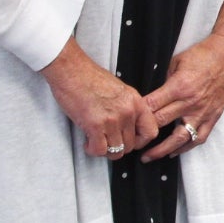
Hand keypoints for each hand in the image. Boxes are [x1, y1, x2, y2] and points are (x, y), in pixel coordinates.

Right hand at [40, 38, 158, 158]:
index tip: (130, 141)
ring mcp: (113, 119)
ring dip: (105, 150)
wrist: (72, 71)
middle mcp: (128, 111)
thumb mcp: (120, 91)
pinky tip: (88, 141)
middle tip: (107, 140)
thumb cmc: (91, 79)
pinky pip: (99, 150)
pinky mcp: (95, 125)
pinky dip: (92, 150)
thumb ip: (127, 108)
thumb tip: (128, 127)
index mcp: (136, 102)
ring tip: (97, 141)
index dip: (140, 141)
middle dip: (118, 147)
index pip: (151, 131)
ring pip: (116, 151)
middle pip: (131, 145)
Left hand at [140, 22, 223, 160]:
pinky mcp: (213, 115)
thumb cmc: (204, 55)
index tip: (126, 123)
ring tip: (149, 157)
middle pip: (161, 123)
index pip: (151, 106)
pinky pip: (199, 137)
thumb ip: (164, 82)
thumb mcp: (176, 62)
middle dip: (143, 135)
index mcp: (179, 86)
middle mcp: (191, 102)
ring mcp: (203, 111)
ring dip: (162, 150)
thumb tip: (152, 96)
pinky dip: (186, 147)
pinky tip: (174, 152)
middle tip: (130, 142)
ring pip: (180, 138)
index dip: (136, 116)